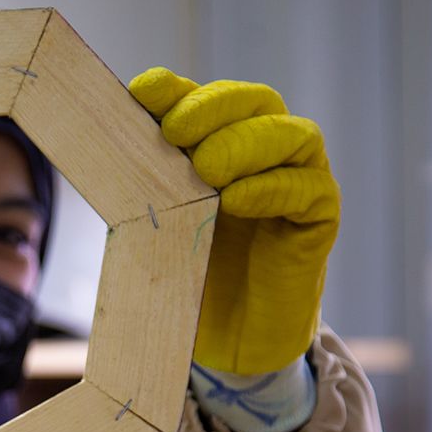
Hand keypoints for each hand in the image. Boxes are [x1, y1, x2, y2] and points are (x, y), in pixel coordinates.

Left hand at [128, 70, 339, 375]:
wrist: (228, 341)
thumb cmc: (190, 273)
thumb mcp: (160, 218)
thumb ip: (148, 175)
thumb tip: (111, 134)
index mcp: (226, 141)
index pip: (208, 98)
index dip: (177, 90)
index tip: (142, 93)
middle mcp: (269, 151)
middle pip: (255, 102)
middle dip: (212, 109)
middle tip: (174, 132)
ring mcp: (301, 181)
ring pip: (293, 136)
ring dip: (245, 143)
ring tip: (206, 167)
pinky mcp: (320, 220)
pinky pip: (308, 190)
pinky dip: (272, 188)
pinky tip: (235, 199)